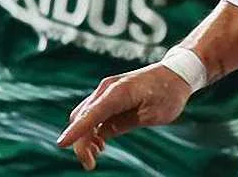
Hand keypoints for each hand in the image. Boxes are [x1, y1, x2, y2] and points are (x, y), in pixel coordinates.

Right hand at [56, 63, 193, 170]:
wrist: (176, 73)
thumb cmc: (168, 93)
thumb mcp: (151, 115)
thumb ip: (124, 124)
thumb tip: (101, 135)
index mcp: (118, 92)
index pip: (91, 114)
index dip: (76, 132)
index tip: (61, 144)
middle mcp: (107, 89)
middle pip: (82, 117)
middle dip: (80, 142)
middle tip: (91, 165)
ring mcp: (106, 91)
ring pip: (84, 116)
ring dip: (84, 137)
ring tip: (96, 156)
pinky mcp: (109, 96)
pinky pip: (92, 114)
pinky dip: (91, 130)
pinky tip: (100, 144)